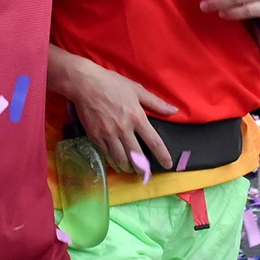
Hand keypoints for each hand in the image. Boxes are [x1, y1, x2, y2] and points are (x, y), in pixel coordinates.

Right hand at [56, 52, 176, 172]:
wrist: (85, 84)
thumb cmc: (112, 84)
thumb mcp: (137, 89)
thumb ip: (156, 103)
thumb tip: (174, 111)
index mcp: (137, 117)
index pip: (154, 141)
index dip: (162, 155)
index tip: (168, 164)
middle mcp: (124, 129)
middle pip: (137, 156)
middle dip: (143, 169)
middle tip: (146, 175)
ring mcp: (108, 134)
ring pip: (121, 158)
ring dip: (128, 168)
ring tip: (131, 171)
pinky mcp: (96, 137)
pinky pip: (107, 154)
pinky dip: (113, 162)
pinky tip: (117, 164)